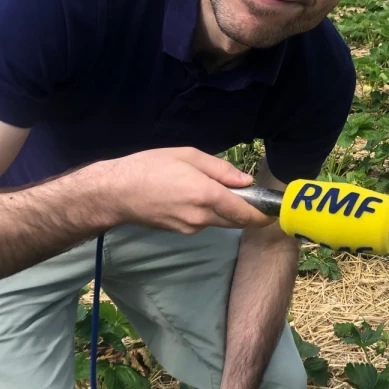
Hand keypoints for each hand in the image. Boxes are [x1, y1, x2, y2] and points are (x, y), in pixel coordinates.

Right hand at [114, 147, 273, 233]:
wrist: (115, 192)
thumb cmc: (149, 167)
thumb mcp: (187, 156)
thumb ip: (220, 169)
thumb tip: (245, 181)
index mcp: (207, 195)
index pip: (245, 213)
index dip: (263, 214)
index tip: (273, 211)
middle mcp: (202, 217)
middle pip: (236, 221)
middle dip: (247, 212)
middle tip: (249, 196)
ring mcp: (191, 227)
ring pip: (219, 221)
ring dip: (224, 210)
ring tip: (208, 188)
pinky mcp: (181, 232)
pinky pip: (203, 222)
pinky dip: (207, 212)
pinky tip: (190, 196)